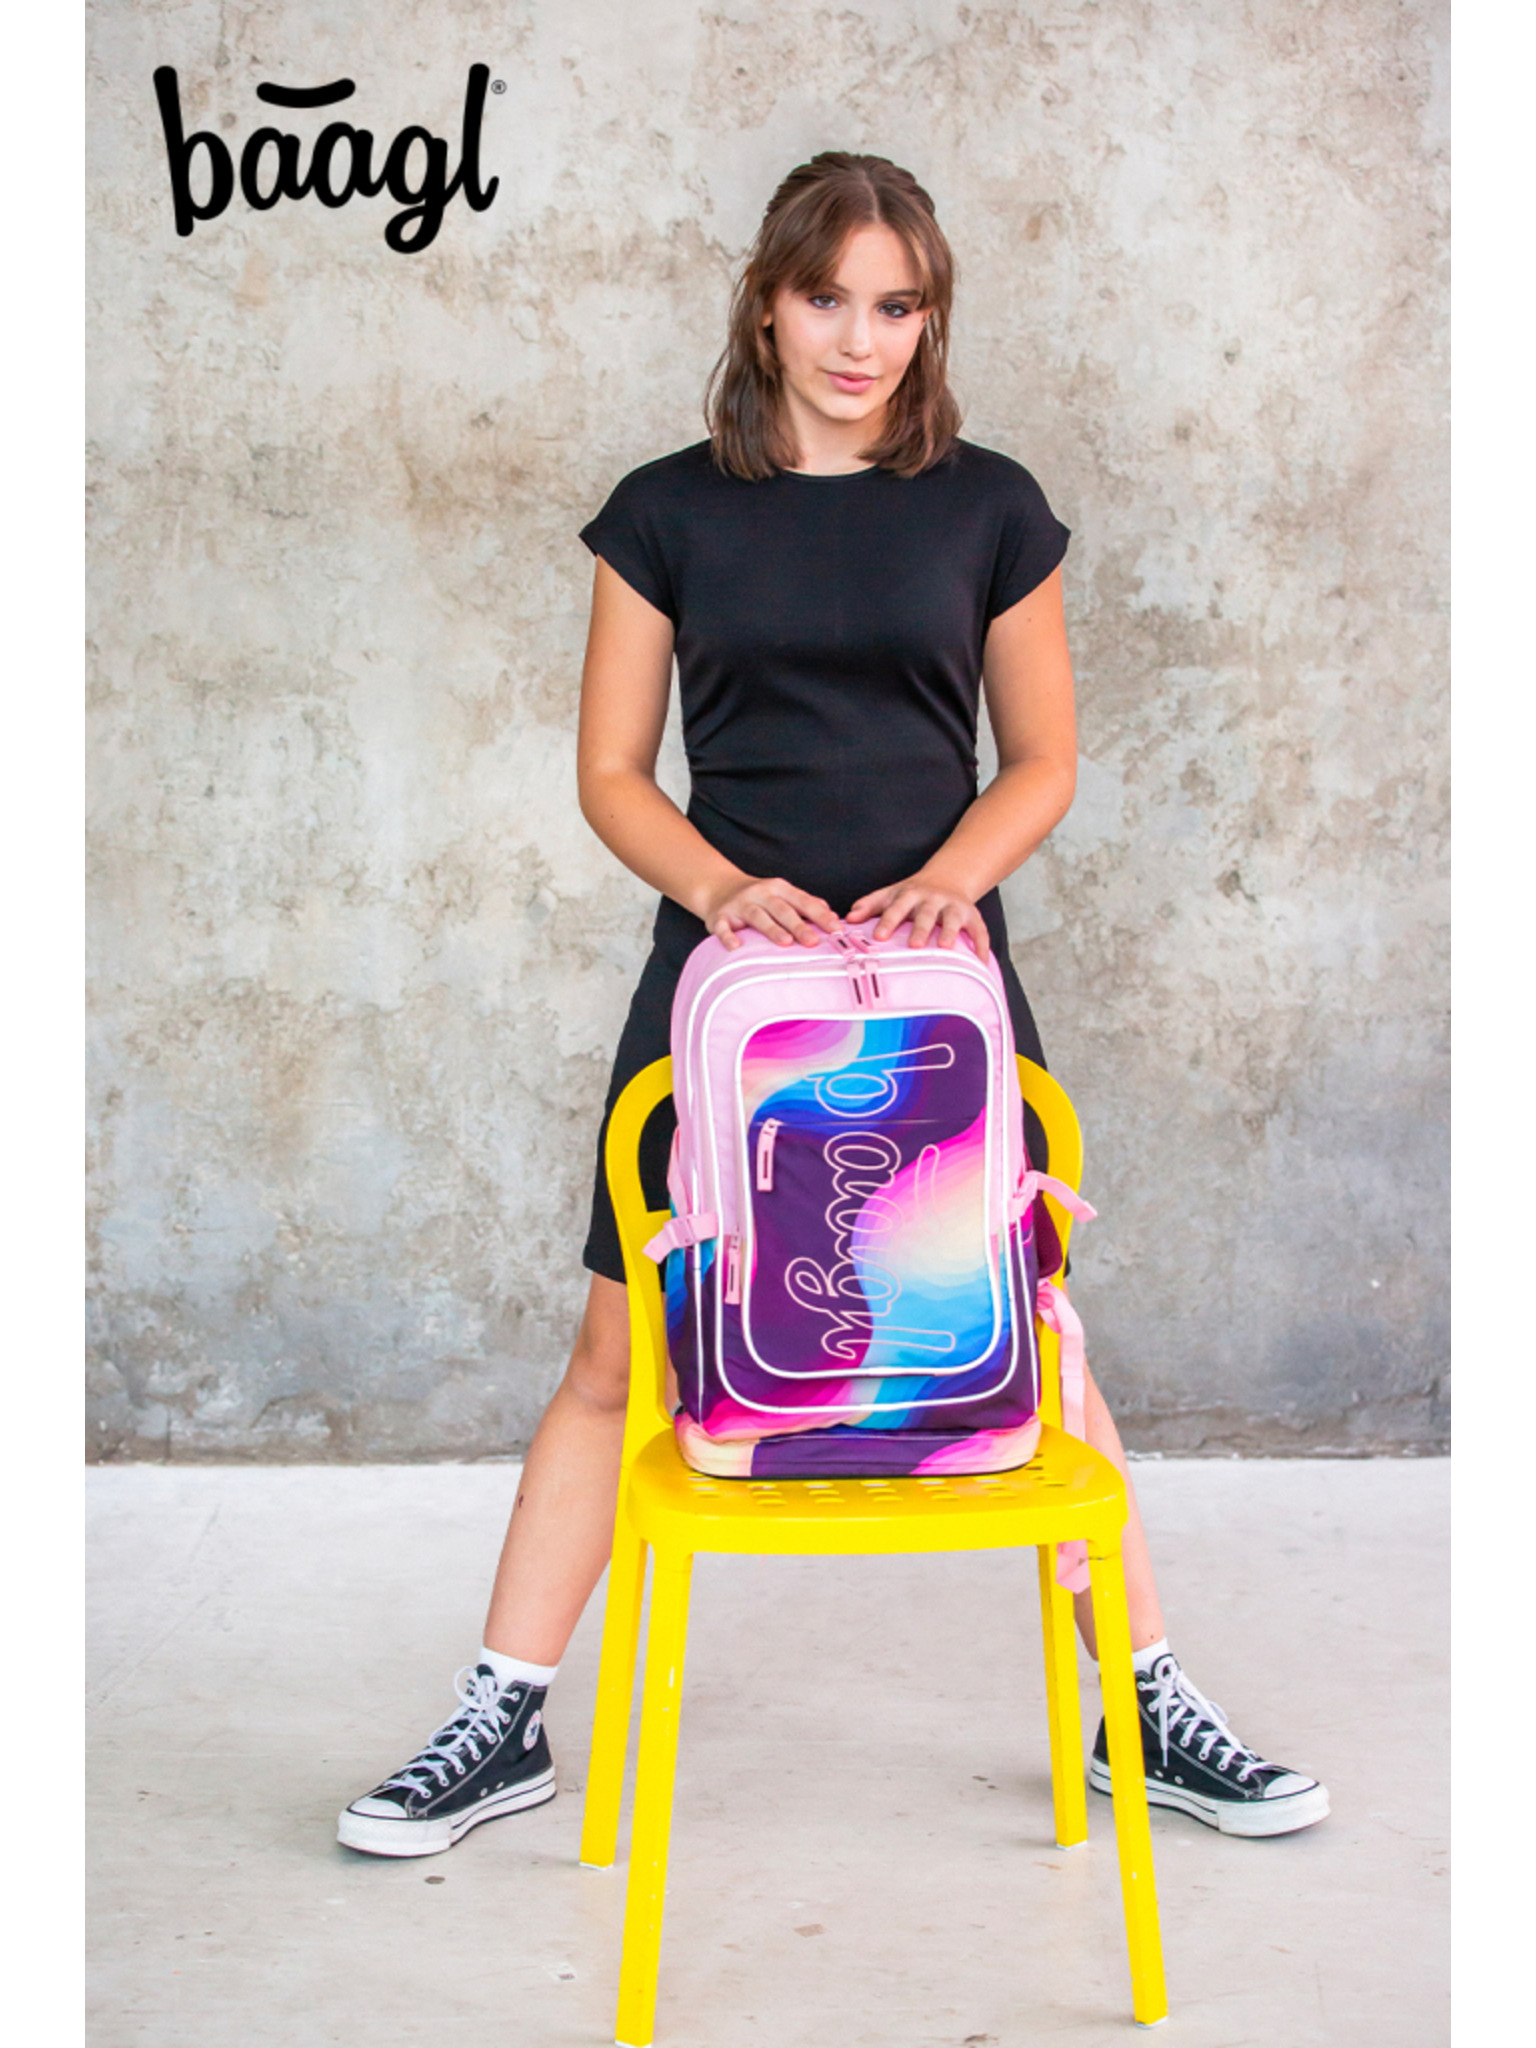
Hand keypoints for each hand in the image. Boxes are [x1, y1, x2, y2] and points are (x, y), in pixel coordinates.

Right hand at [700, 874, 841, 950]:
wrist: (718, 889)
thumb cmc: (759, 898)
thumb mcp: (782, 895)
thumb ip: (806, 905)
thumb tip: (833, 917)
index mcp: (779, 889)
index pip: (803, 901)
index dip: (820, 915)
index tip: (836, 929)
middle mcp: (760, 893)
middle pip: (782, 909)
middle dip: (799, 925)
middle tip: (813, 941)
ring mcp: (740, 904)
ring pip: (757, 916)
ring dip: (771, 929)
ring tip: (785, 942)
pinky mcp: (720, 916)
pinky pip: (723, 927)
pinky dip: (728, 936)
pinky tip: (736, 947)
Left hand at [846, 873, 991, 960]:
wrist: (947, 879)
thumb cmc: (912, 894)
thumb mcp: (891, 894)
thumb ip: (870, 905)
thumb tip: (849, 918)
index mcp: (910, 894)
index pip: (897, 907)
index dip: (888, 921)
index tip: (879, 936)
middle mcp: (933, 899)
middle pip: (926, 914)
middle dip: (920, 928)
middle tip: (914, 945)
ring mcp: (954, 907)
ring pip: (952, 920)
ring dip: (949, 932)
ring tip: (945, 947)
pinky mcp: (972, 916)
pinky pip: (979, 931)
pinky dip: (981, 946)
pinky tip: (980, 962)